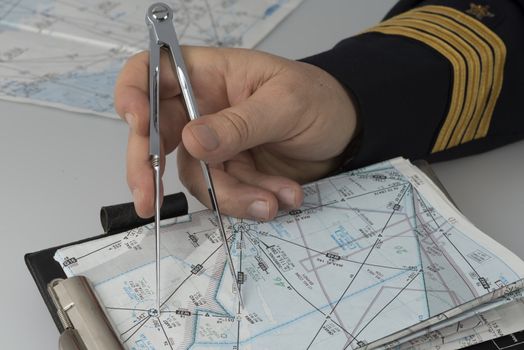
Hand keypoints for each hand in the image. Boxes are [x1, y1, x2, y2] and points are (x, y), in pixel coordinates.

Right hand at [115, 47, 356, 220]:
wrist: (345, 135)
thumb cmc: (320, 100)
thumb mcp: (285, 104)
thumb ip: (240, 124)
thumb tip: (192, 142)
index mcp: (209, 74)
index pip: (153, 71)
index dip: (133, 92)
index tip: (135, 121)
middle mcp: (202, 109)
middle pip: (154, 135)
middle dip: (149, 169)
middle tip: (150, 199)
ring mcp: (214, 145)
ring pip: (194, 176)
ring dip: (232, 195)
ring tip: (274, 198)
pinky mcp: (230, 172)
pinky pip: (224, 194)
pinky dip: (250, 202)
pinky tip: (283, 197)